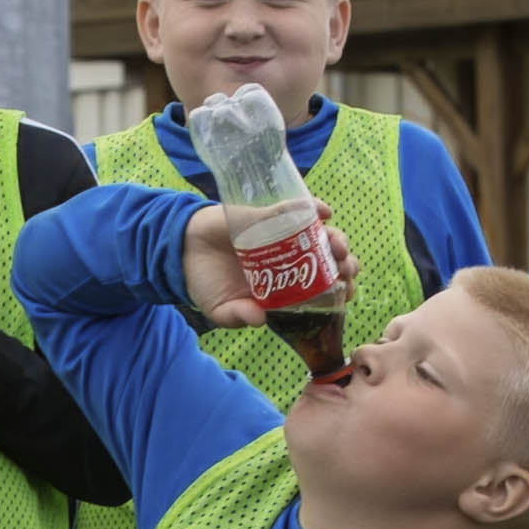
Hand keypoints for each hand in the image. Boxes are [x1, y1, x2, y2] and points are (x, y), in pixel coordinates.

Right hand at [182, 200, 353, 328]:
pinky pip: (296, 210)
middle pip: (329, 263)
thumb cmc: (206, 283)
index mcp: (284, 289)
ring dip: (335, 238)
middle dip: (345, 265)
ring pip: (320, 236)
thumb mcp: (219, 308)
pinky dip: (313, 208)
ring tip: (335, 244)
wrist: (183, 249)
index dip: (339, 291)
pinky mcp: (270, 216)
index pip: (322, 290)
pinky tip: (323, 212)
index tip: (344, 292)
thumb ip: (236, 317)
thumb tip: (258, 319)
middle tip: (344, 268)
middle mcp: (289, 263)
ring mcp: (283, 238)